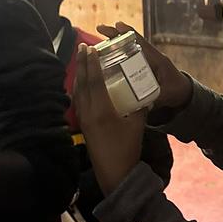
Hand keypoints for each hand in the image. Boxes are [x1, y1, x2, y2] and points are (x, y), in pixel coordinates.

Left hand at [73, 43, 145, 194]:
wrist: (115, 174)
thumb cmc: (128, 149)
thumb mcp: (138, 124)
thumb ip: (140, 106)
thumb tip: (144, 93)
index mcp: (102, 110)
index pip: (94, 81)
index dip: (92, 63)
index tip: (91, 48)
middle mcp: (88, 113)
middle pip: (82, 83)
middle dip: (82, 64)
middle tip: (82, 47)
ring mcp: (83, 120)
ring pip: (77, 92)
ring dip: (78, 75)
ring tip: (81, 61)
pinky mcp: (83, 126)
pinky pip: (77, 102)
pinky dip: (78, 89)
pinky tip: (80, 85)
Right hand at [97, 22, 191, 109]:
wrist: (182, 94)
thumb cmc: (176, 91)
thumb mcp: (167, 94)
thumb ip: (157, 97)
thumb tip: (144, 103)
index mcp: (157, 59)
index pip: (142, 43)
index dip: (129, 33)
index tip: (117, 25)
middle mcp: (149, 57)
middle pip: (130, 42)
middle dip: (115, 35)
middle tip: (100, 28)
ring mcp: (144, 61)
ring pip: (126, 49)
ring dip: (112, 44)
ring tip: (95, 44)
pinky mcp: (140, 67)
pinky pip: (126, 58)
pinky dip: (114, 55)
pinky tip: (101, 58)